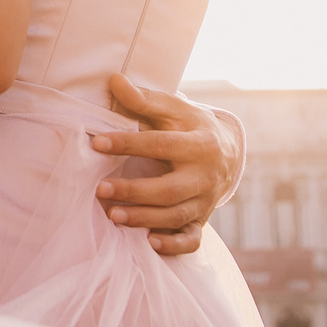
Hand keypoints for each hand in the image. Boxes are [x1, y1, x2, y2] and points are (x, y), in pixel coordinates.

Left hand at [88, 75, 242, 256]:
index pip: (161, 145)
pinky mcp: (202, 219)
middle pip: (170, 189)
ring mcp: (205, 200)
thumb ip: (144, 100)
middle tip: (100, 189)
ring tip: (113, 215)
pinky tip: (151, 243)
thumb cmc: (191, 126)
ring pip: (177, 216)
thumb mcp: (174, 109)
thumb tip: (114, 81)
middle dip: (135, 191)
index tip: (98, 143)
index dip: (129, 144)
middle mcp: (205, 175)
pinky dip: (174, 245)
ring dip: (145, 218)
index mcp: (199, 144)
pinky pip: (192, 239)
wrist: (228, 150)